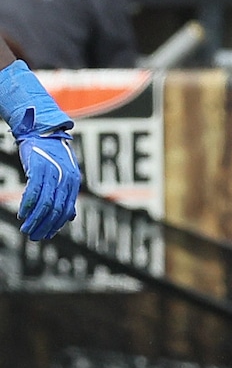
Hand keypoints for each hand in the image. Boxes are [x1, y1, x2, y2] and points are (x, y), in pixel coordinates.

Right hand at [13, 107, 78, 239]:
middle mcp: (65, 180)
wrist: (41, 131)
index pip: (66, 210)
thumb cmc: (52, 154)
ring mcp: (53, 175)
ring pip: (45, 204)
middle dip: (45, 226)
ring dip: (35, 220)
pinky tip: (22, 214)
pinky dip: (28, 206)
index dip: (56, 224)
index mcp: (73, 183)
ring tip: (27, 229)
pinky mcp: (39, 169)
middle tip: (35, 237)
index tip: (47, 234)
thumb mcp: (64, 174)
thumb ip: (66, 195)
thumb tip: (69, 218)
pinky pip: (33, 192)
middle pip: (56, 210)